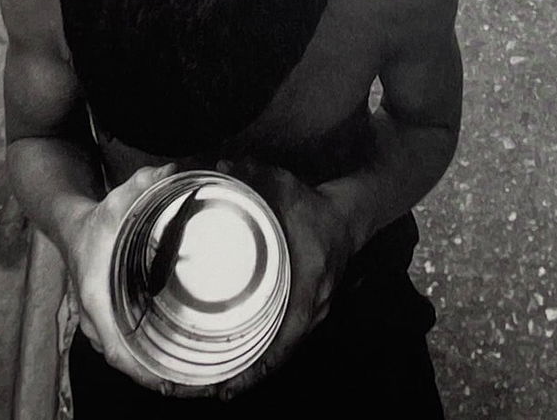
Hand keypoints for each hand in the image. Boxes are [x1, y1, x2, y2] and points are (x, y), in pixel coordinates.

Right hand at [63, 163, 185, 394]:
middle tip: (192, 382)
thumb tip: (171, 170)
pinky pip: (124, 349)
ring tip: (188, 377)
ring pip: (124, 357)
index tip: (166, 381)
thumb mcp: (115, 201)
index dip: (140, 369)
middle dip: (154, 375)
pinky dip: (143, 359)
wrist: (70, 228)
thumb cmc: (94, 221)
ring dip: (151, 370)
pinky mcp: (104, 321)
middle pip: (124, 360)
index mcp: (95, 296)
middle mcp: (94, 316)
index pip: (116, 347)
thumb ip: (141, 184)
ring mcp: (97, 322)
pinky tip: (169, 360)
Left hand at [211, 167, 355, 397]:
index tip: (229, 384)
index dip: (258, 365)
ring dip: (252, 370)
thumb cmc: (312, 204)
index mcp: (307, 283)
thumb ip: (250, 175)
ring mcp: (313, 312)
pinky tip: (238, 363)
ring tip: (214, 385)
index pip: (284, 336)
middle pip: (279, 354)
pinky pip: (284, 340)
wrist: (348, 215)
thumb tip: (216, 166)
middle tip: (209, 390)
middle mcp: (313, 306)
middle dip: (245, 377)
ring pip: (281, 351)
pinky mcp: (308, 310)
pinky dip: (262, 356)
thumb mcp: (283, 185)